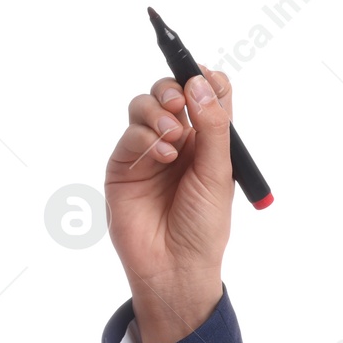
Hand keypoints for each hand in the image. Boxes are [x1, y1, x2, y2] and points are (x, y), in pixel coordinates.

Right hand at [104, 65, 233, 342]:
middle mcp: (179, 141)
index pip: (207, 95)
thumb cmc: (204, 225)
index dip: (205, 80)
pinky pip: (129, 134)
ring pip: (145, 106)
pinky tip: (162, 155)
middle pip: (171, 92)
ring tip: (173, 138)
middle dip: (173, 88)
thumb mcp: (219, 173)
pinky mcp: (123, 165)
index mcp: (209, 142)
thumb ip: (213, 127)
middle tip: (180, 103)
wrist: (176, 265)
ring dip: (158, 113)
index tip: (204, 77)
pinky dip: (145, 136)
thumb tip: (202, 82)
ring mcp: (149, 151)